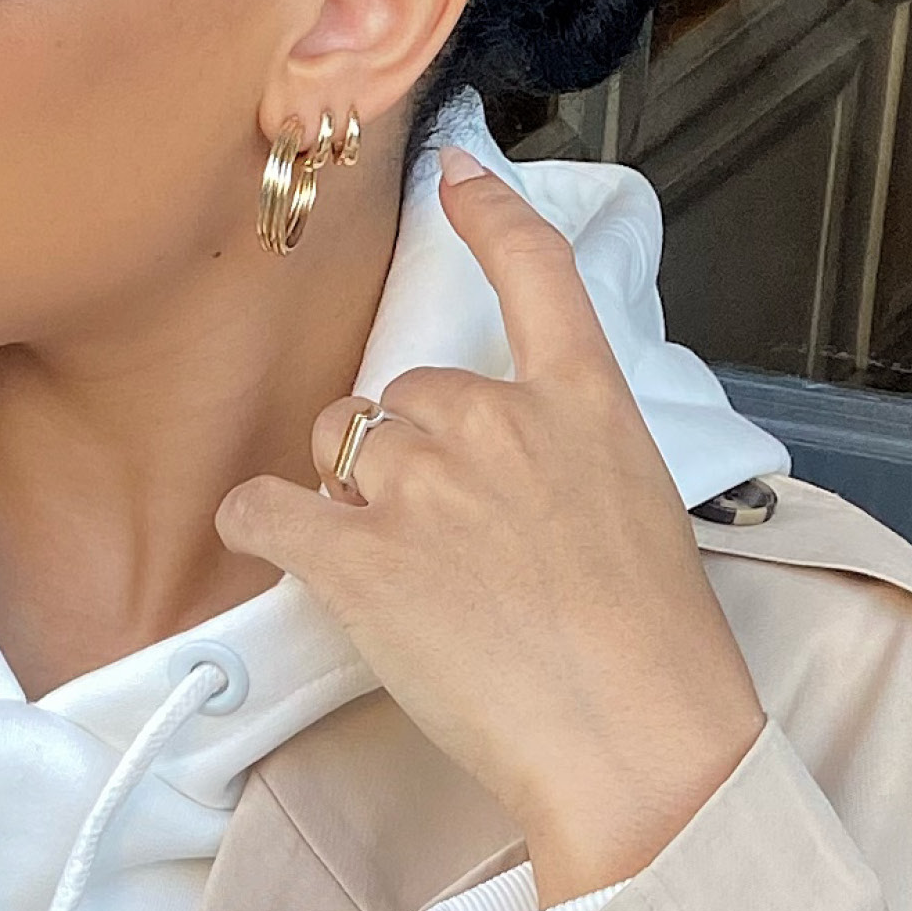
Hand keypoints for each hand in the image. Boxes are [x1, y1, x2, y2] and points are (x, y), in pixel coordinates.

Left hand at [215, 158, 763, 906]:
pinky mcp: (357, 558)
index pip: (534, 269)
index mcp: (582, 400)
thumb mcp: (642, 509)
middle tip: (447, 542)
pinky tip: (267, 538)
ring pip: (341, 444)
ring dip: (350, 491)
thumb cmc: (654, 651)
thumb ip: (572, 457)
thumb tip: (519, 468)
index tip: (455, 173)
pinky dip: (257, 521)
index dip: (488, 212)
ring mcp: (421, 484)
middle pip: (408, 392)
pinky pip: (267, 510)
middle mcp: (494, 419)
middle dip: (408, 451)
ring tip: (400, 572)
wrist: (632, 737)